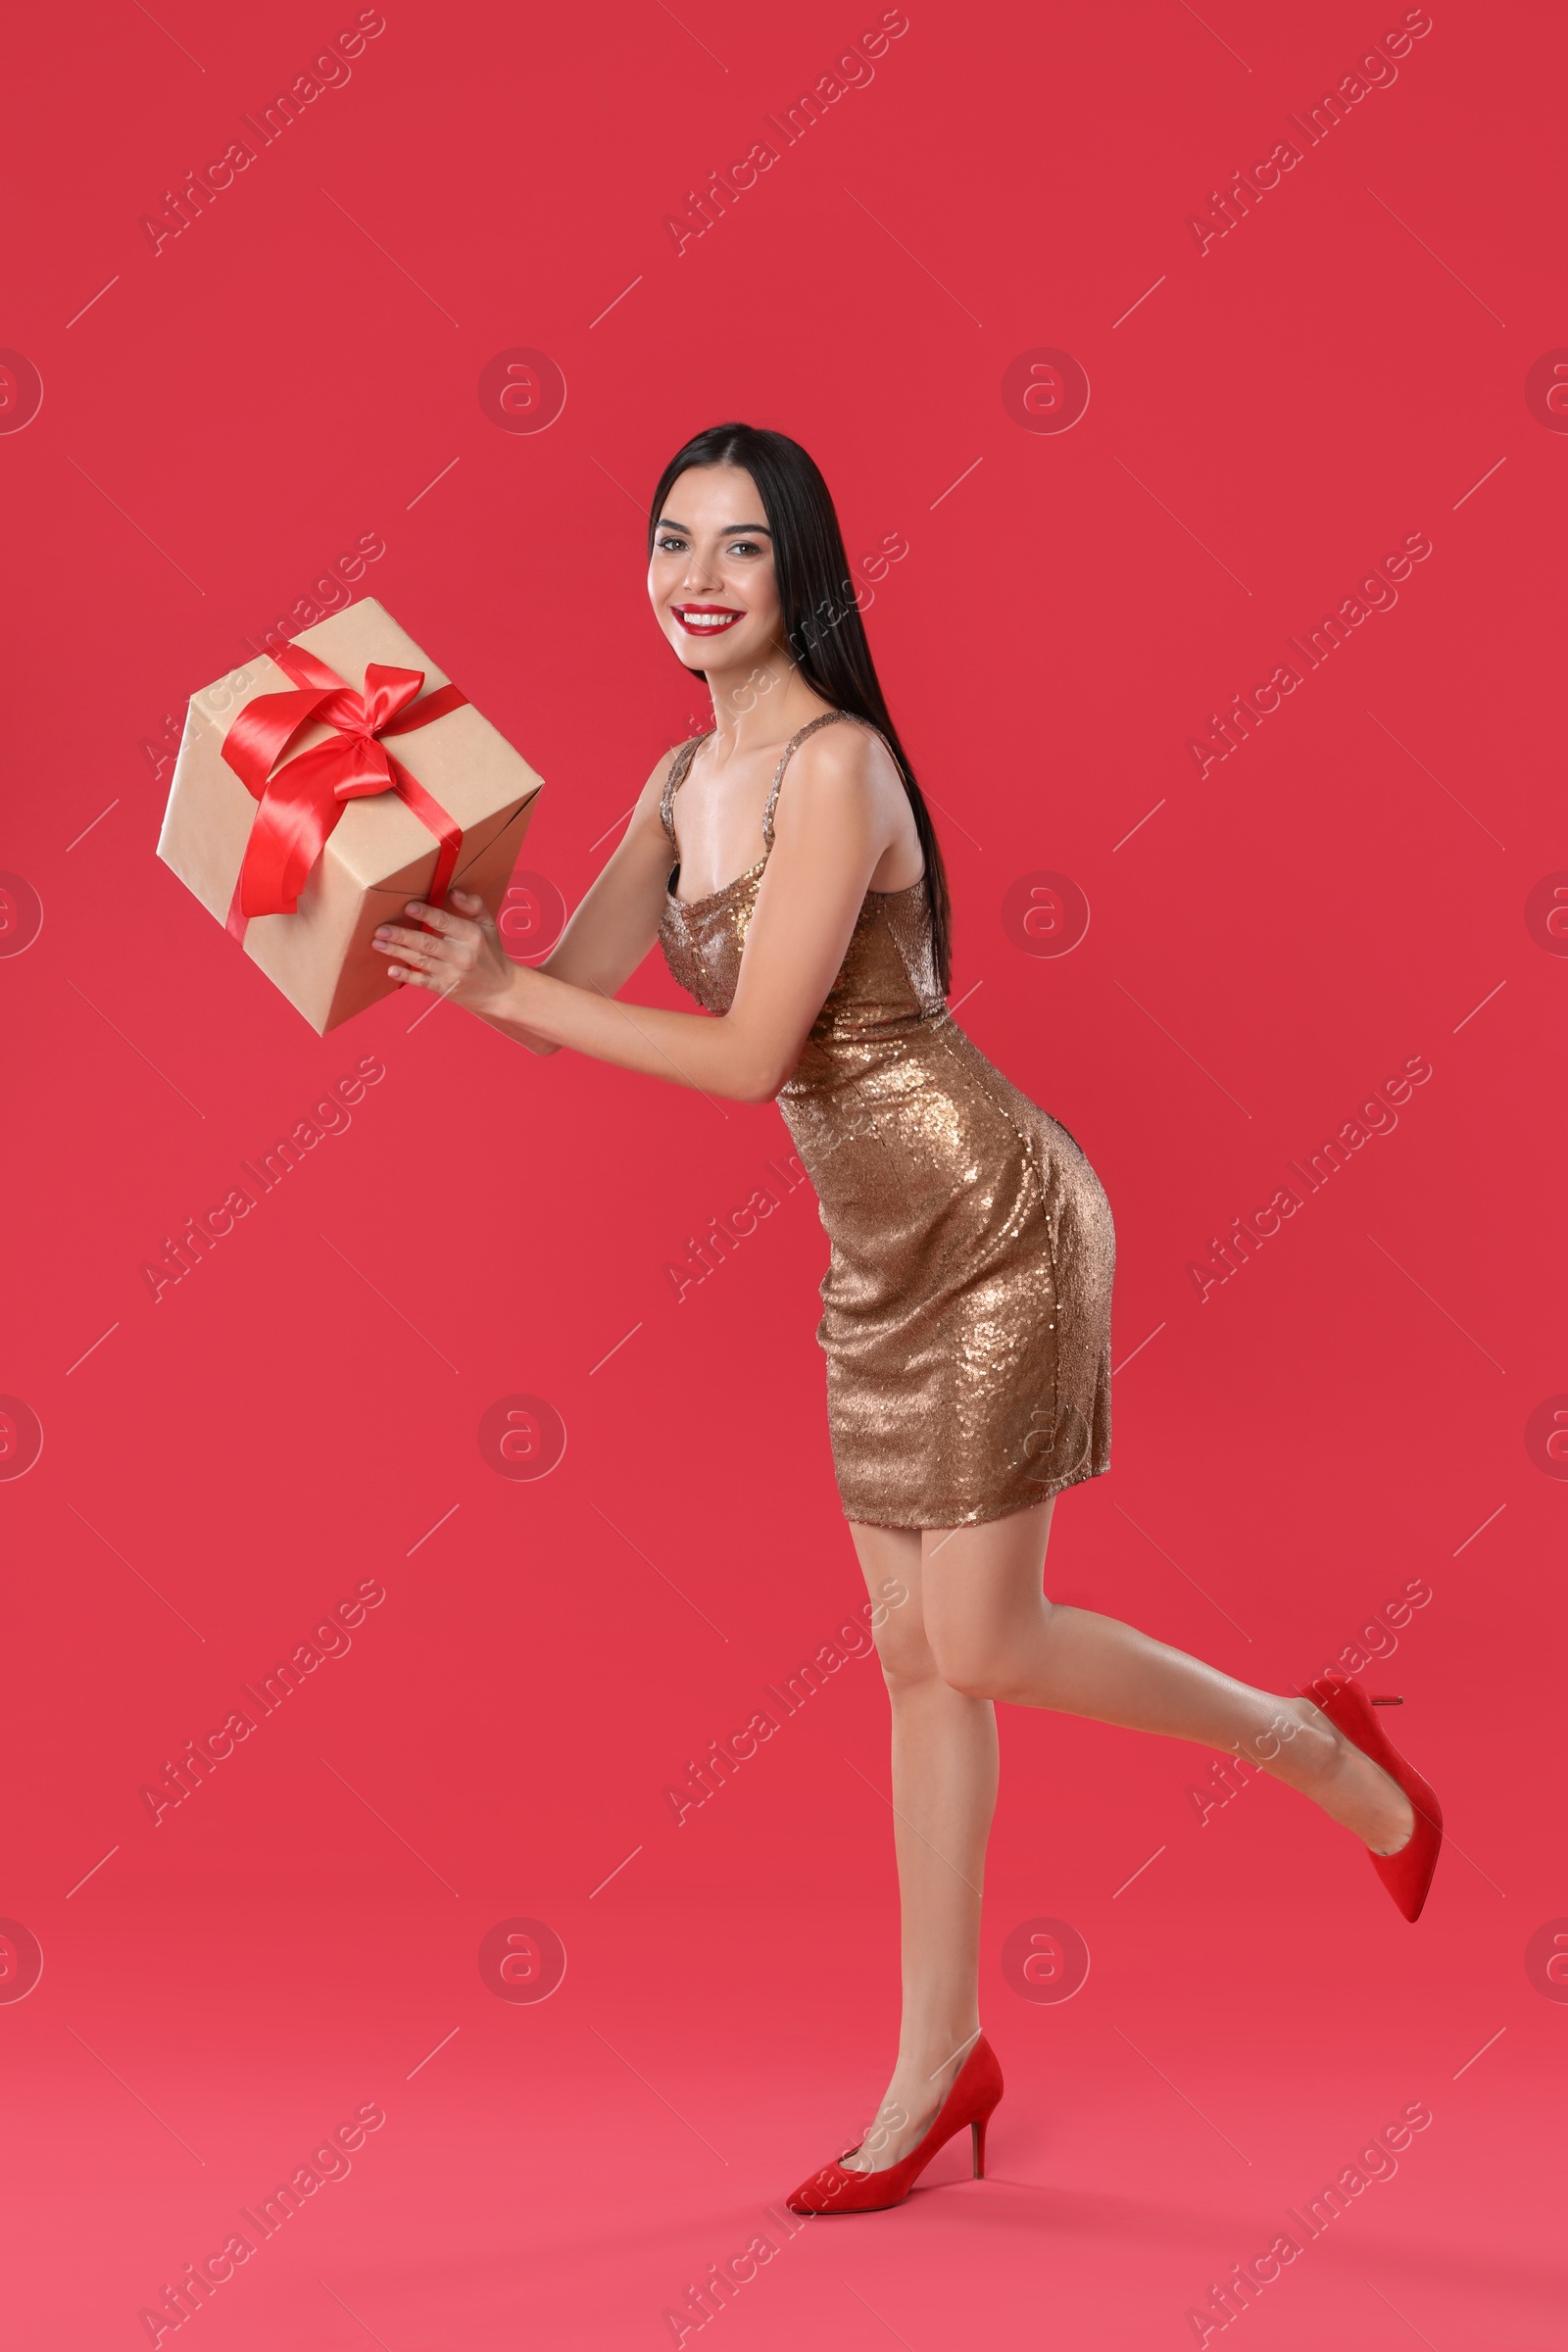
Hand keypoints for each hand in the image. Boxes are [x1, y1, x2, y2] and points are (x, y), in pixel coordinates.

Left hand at [371, 890, 522, 1015]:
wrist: (502, 990)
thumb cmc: (492, 954)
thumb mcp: (489, 926)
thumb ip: (474, 906)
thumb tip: (454, 892)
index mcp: (472, 936)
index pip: (446, 923)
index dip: (427, 914)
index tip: (408, 906)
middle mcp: (462, 955)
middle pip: (428, 943)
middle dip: (402, 936)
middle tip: (381, 929)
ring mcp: (452, 974)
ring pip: (421, 961)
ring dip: (397, 952)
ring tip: (378, 943)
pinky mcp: (445, 989)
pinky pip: (423, 982)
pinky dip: (407, 977)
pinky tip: (391, 970)